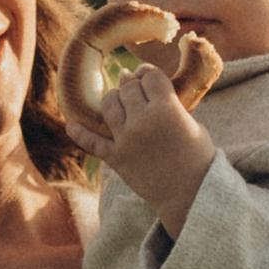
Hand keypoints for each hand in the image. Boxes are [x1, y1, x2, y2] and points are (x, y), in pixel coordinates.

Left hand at [85, 62, 215, 236]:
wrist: (192, 194)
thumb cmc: (198, 156)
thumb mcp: (191, 122)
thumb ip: (168, 103)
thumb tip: (141, 84)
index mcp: (167, 109)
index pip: (150, 76)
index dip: (149, 74)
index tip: (149, 77)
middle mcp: (143, 121)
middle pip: (128, 88)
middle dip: (134, 86)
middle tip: (138, 91)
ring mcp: (127, 140)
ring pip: (109, 104)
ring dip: (114, 99)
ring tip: (121, 103)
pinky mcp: (117, 158)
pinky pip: (92, 143)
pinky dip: (80, 134)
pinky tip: (71, 126)